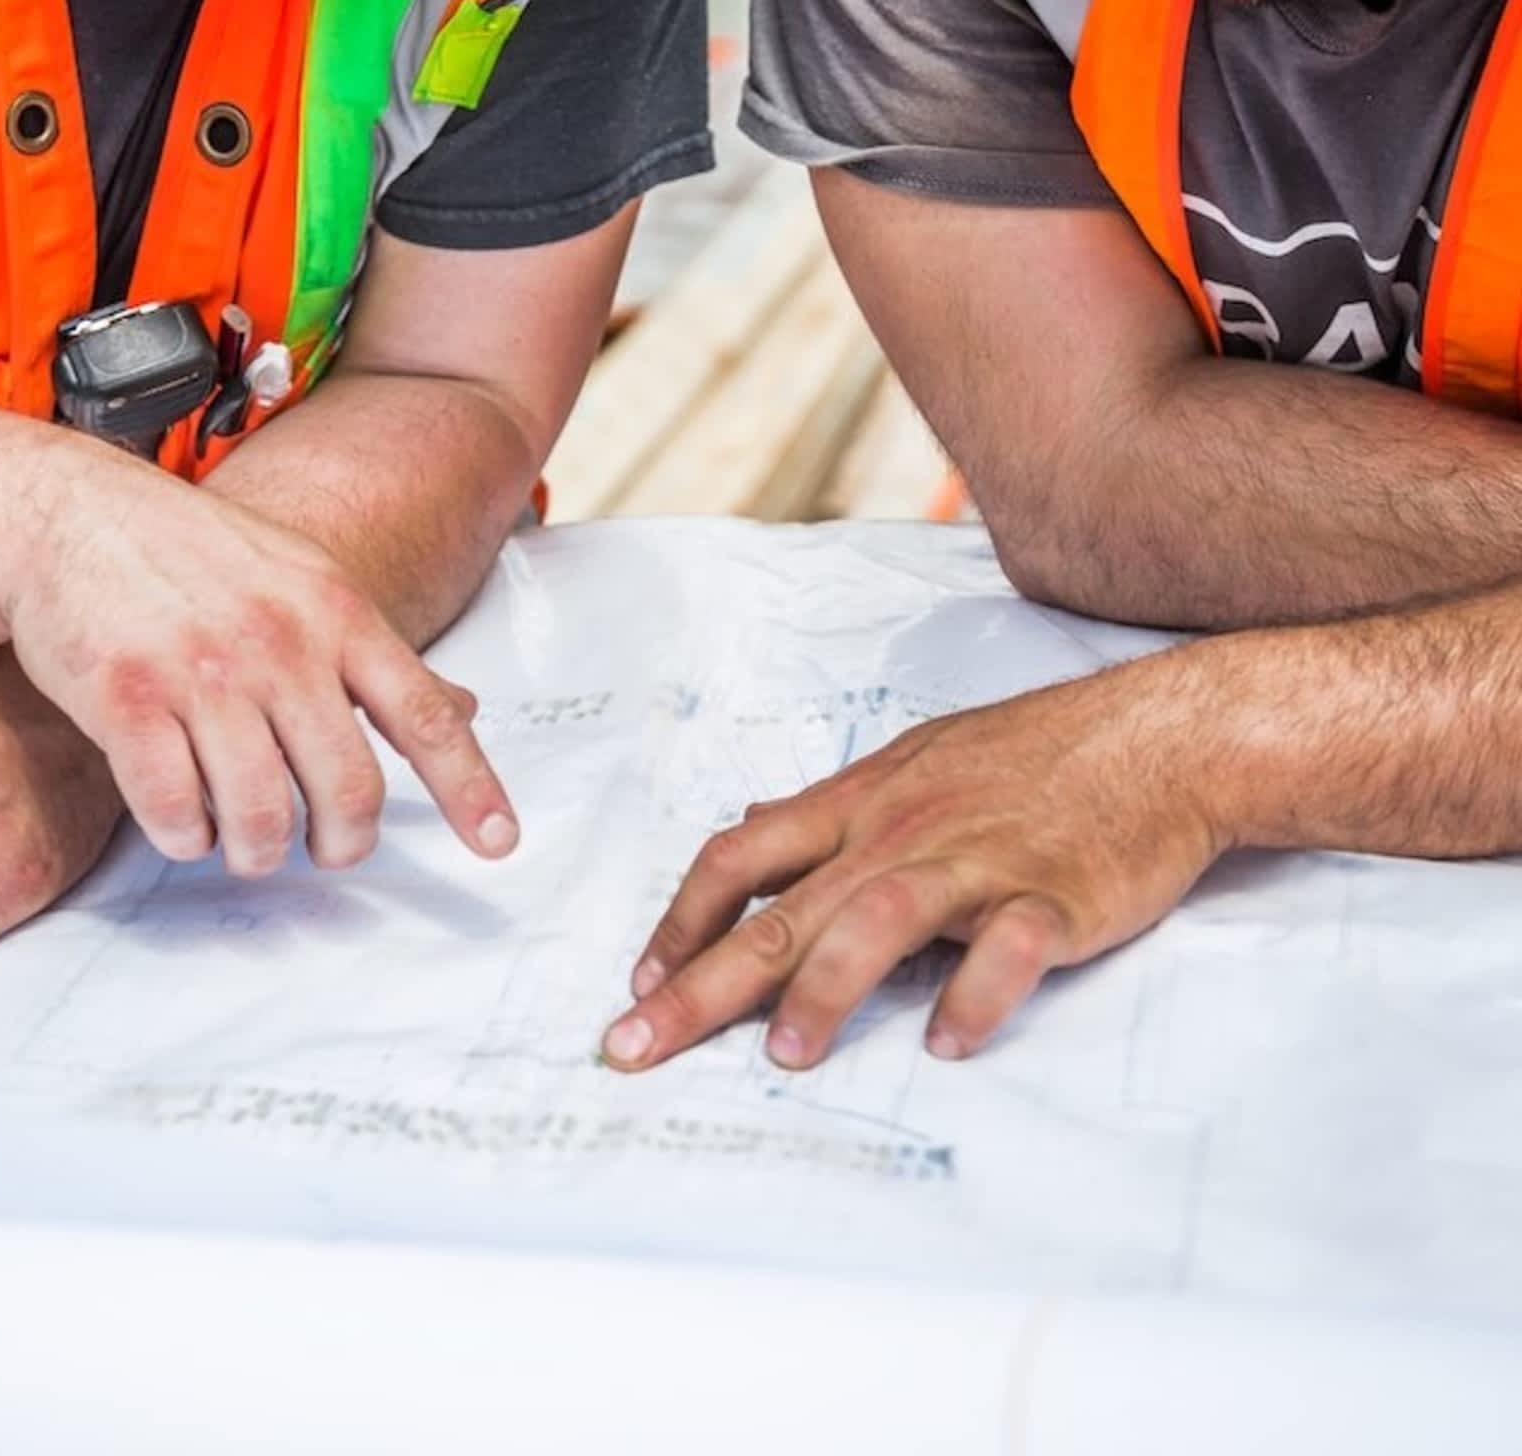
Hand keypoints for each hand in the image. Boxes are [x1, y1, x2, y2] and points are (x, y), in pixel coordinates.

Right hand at [4, 452, 517, 876]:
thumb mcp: (306, 581)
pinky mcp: (127, 699)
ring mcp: (203, 673)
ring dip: (257, 852)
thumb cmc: (196, 557)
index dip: (469, 788)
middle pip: (347, 790)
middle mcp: (281, 644)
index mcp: (338, 615)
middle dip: (343, 844)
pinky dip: (184, 837)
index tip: (500, 845)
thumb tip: (464, 711)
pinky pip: (175, 812)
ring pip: (260, 817)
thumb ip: (377, 656)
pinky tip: (183, 823)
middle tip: (328, 850)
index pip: (424, 716)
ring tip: (246, 842)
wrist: (70, 516)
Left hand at [601, 655, 1230, 1071]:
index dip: (680, 921)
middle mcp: (901, 831)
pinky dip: (974, 996)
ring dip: (824, 991)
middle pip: (782, 909)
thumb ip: (831, 809)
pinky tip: (948, 1043)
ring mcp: (977, 862)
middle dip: (700, 985)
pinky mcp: (1054, 895)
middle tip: (634, 1046)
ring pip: (877, 920)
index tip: (640, 980)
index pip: (741, 856)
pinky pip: (1006, 948)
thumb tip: (751, 826)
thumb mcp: (913, 762)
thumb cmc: (1034, 755)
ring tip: (784, 1058)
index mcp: (860, 802)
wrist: (1160, 737)